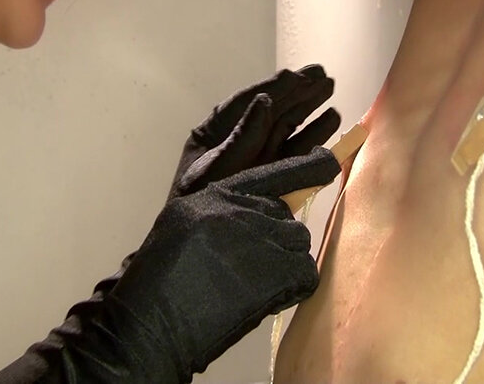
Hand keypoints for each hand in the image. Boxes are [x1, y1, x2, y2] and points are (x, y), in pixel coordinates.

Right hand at [101, 147, 340, 381]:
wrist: (154, 321)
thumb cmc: (162, 277)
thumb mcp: (186, 222)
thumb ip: (223, 211)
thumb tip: (256, 213)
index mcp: (220, 194)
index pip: (276, 172)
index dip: (308, 167)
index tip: (329, 162)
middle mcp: (247, 209)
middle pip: (287, 215)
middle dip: (276, 239)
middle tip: (248, 267)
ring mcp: (267, 238)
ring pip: (299, 242)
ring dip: (284, 263)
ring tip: (251, 284)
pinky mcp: (282, 271)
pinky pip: (306, 273)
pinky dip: (293, 287)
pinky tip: (264, 297)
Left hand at [168, 64, 340, 198]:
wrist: (202, 246)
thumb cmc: (197, 206)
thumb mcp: (213, 171)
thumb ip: (241, 139)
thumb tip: (264, 101)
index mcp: (216, 133)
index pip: (246, 104)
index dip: (273, 87)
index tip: (295, 74)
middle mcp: (241, 140)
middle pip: (273, 110)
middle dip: (298, 92)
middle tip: (322, 74)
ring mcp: (260, 158)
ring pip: (289, 127)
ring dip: (311, 109)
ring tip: (330, 90)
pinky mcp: (275, 176)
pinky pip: (299, 153)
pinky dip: (316, 138)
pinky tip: (331, 121)